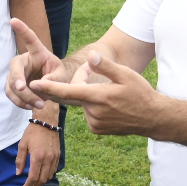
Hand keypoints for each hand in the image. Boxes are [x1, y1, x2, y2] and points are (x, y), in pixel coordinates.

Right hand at [6, 17, 70, 109]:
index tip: (13, 20)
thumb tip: (33, 85)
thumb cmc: (58, 77)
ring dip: (23, 97)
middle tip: (23, 89)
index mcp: (38, 53)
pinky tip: (30, 106)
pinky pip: (10, 94)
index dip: (22, 29)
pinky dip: (20, 103)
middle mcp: (24, 60)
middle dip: (17, 78)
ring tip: (39, 104)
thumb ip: (52, 79)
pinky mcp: (12, 85)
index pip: (30, 39)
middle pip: (15, 66)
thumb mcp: (61, 77)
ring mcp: (16, 73)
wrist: (53, 89)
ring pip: (12, 84)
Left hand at [16, 120, 60, 185]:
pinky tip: (42, 177)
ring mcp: (54, 158)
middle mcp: (47, 160)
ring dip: (41, 183)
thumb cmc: (33, 132)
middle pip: (42, 180)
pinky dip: (47, 176)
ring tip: (33, 185)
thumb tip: (18, 173)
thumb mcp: (22, 145)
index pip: (33, 178)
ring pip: (48, 177)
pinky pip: (53, 171)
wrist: (47, 122)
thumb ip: (20, 160)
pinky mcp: (58, 156)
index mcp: (37, 157)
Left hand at [29, 51, 159, 135]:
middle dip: (80, 81)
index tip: (34, 84)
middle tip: (93, 71)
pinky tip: (109, 105)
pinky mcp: (96, 130)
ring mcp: (94, 123)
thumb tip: (90, 55)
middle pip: (76, 93)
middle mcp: (93, 112)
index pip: (68, 91)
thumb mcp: (126, 75)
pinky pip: (88, 113)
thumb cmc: (140, 93)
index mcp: (98, 97)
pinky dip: (93, 107)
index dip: (50, 87)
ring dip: (89, 95)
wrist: (152, 118)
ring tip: (110, 93)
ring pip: (83, 103)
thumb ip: (105, 66)